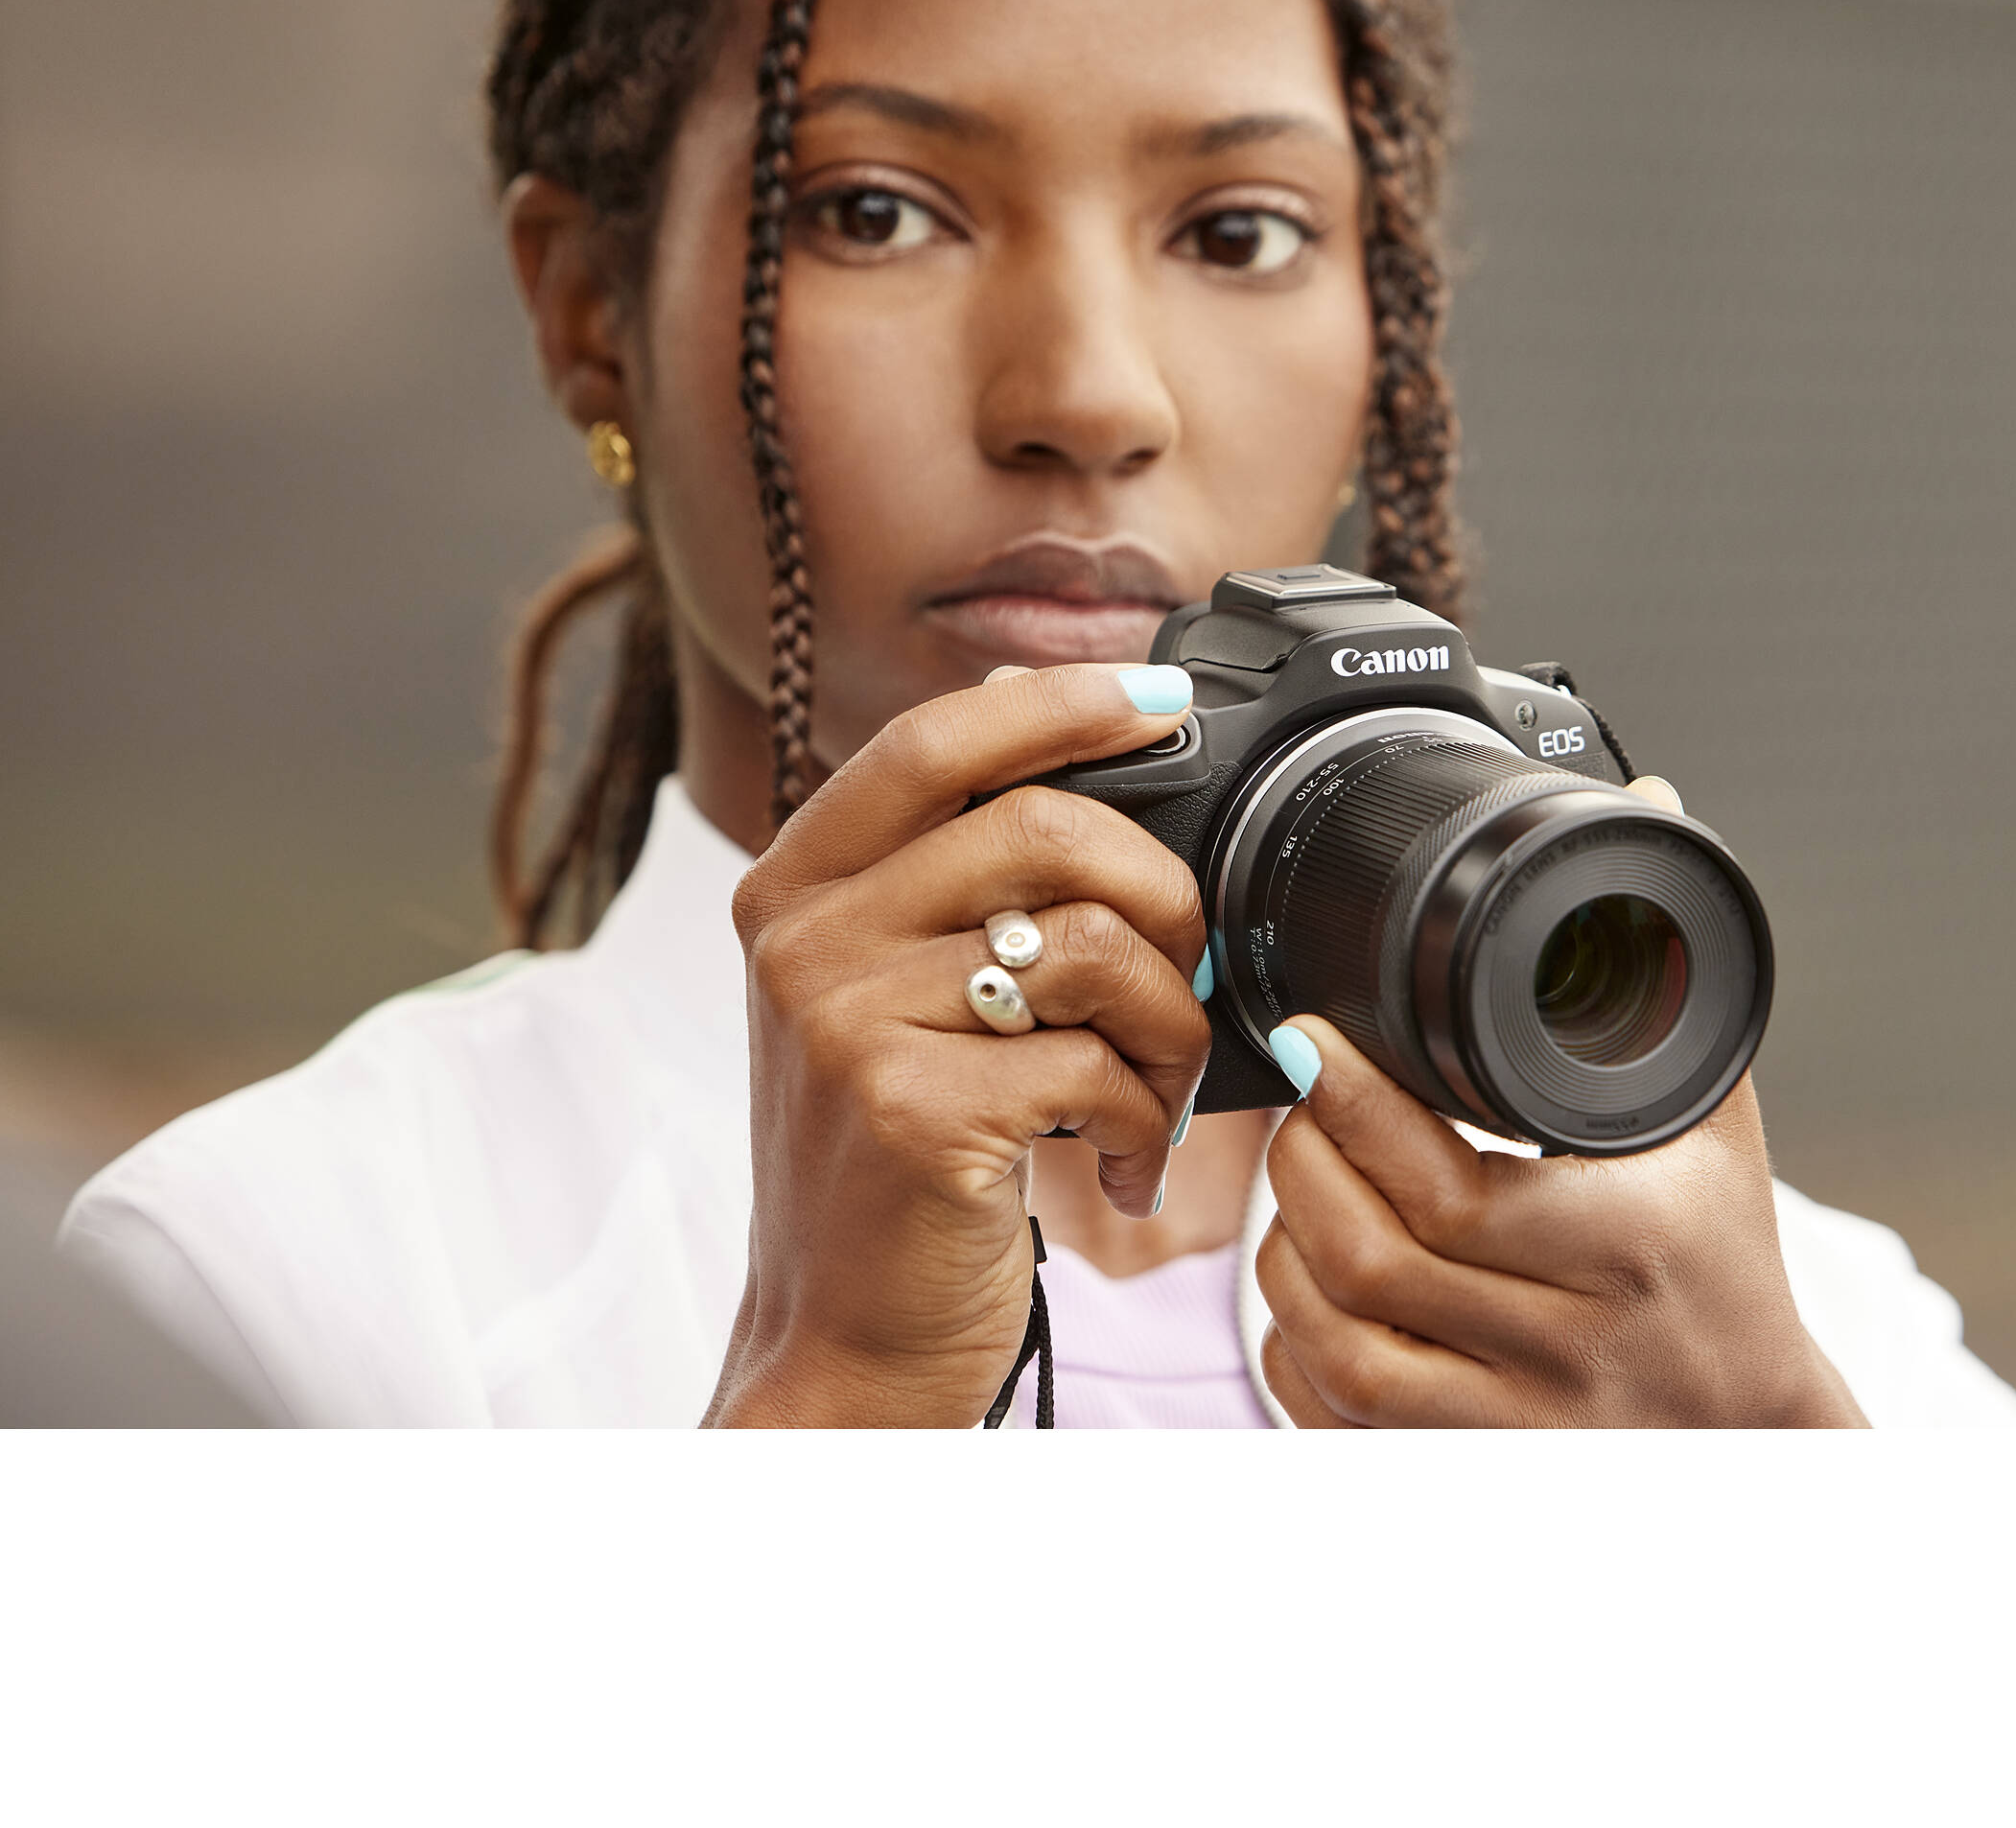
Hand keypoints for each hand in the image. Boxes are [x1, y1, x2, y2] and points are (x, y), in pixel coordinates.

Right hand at [704, 663, 1209, 1427]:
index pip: (936, 739)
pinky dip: (1146, 1118)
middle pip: (1046, 830)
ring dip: (1171, 1026)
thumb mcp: (883, 998)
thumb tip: (1081, 762)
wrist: (839, 1342)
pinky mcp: (911, 1112)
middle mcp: (804, 939)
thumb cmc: (892, 1164)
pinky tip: (1121, 1161)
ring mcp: (848, 1023)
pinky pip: (1098, 1064)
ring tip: (1154, 1091)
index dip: (1060, 702)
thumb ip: (949, 885)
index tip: (1162, 703)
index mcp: (795, 886)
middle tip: (1190, 970)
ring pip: (1094, 949)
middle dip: (1164, 898)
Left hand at [1256, 1023, 1862, 1426]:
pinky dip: (1291, 1341)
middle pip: (1368, 1260)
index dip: (1353, 1108)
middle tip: (1297, 1102)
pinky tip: (1311, 1282)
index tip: (1313, 1035)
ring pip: (1332, 1342)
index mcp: (1621, 1252)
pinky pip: (1327, 1417)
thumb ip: (1664, 975)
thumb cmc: (1718, 1266)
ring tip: (1300, 1182)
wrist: (1748, 1440)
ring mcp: (1507, 1429)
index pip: (1446, 1187)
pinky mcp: (1458, 1474)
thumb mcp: (1711, 1124)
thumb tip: (1646, 806)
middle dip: (1302, 1163)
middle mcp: (1564, 1351)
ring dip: (1284, 1250)